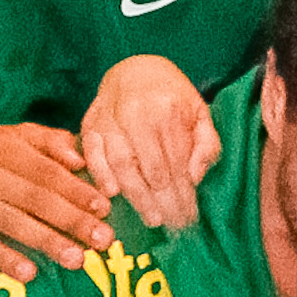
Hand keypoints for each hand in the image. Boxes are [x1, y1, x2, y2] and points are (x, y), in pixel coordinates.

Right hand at [0, 124, 112, 280]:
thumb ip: (51, 142)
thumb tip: (81, 158)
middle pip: (35, 199)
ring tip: (76, 260)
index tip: (104, 207)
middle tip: (103, 239)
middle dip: (71, 220)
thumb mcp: (15, 138)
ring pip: (13, 223)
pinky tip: (29, 273)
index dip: (76, 190)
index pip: (46, 172)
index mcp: (5, 148)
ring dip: (46, 242)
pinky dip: (5, 259)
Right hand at [81, 55, 218, 231]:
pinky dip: (99, 175)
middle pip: (150, 170)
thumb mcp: (199, 112)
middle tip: (173, 226)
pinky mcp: (90, 124)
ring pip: (122, 166)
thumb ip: (206, 144)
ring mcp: (110, 119)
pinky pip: (91, 154)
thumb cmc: (171, 96)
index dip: (183, 196)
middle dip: (163, 204)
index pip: (176, 165)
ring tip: (151, 218)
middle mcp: (136, 114)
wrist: (135, 69)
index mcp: (167, 111)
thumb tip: (195, 178)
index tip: (190, 219)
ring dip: (136, 197)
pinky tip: (111, 195)